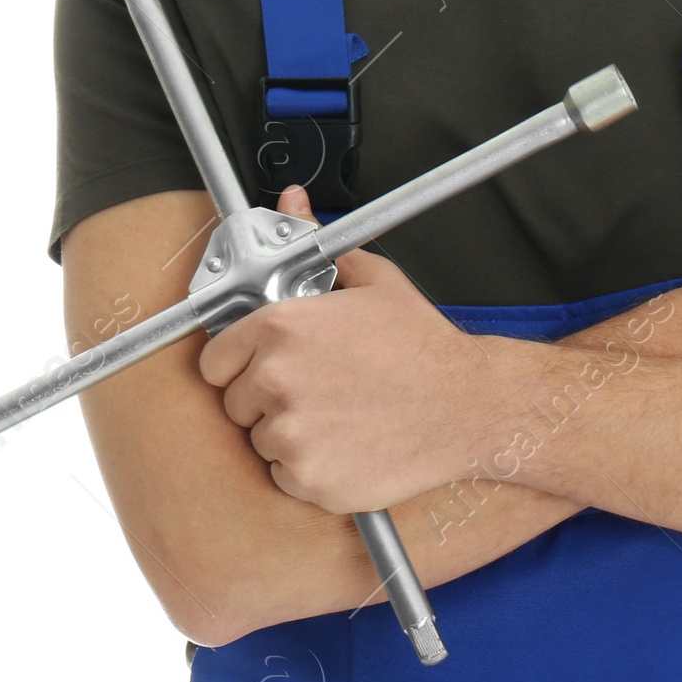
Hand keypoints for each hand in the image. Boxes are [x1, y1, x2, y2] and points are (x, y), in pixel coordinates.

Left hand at [198, 184, 532, 513]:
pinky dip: (308, 468)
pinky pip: (284, 476)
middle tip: (316, 389)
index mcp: (281, 326)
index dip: (238, 364)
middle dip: (266, 398)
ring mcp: (290, 432)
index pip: (215, 360)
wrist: (467, 404)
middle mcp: (276, 378)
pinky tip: (346, 444)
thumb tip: (292, 203)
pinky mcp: (307, 478)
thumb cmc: (421, 345)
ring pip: (260, 441)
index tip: (262, 367)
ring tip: (338, 414)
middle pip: (235, 402)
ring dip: (289, 433)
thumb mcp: (371, 280)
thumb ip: (316, 243)